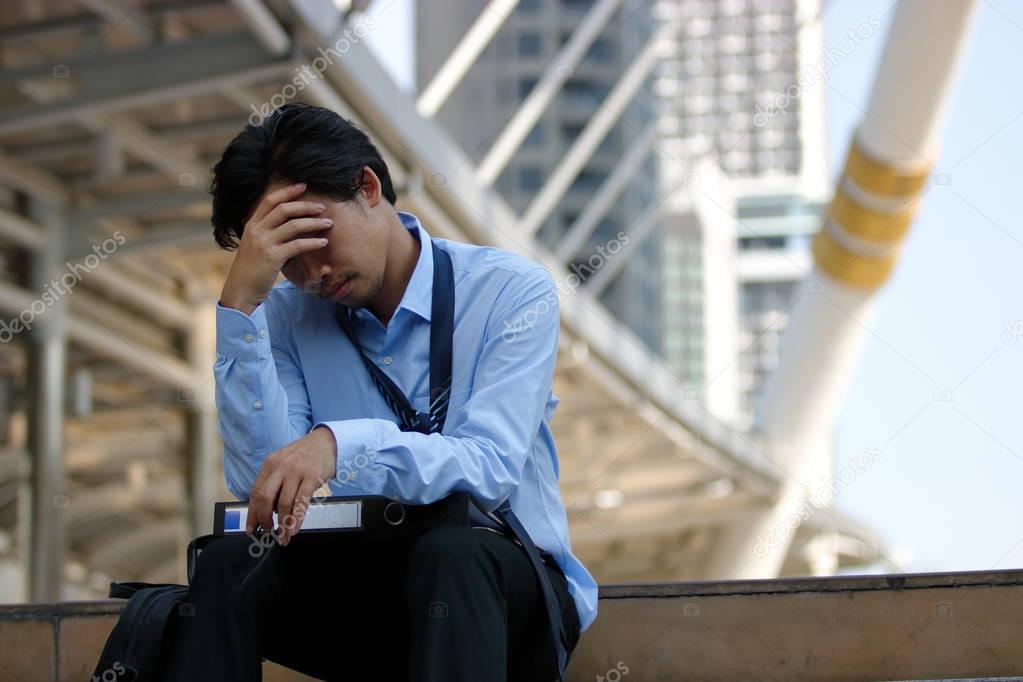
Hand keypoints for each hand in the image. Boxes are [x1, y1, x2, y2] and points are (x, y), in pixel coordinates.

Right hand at [220, 182, 332, 315]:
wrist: (241, 290)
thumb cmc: (252, 269)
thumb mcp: (255, 246)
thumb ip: (268, 233)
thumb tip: (290, 224)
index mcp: (252, 225)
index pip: (270, 201)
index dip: (287, 191)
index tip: (303, 186)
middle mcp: (256, 231)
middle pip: (284, 209)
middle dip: (305, 206)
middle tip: (322, 207)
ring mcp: (264, 243)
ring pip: (293, 225)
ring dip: (313, 223)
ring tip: (328, 223)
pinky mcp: (273, 257)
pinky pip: (297, 245)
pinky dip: (312, 242)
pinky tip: (323, 242)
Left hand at [246, 426, 337, 544]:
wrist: (327, 440)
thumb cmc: (305, 454)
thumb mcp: (284, 462)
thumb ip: (275, 482)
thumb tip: (269, 509)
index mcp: (270, 465)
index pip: (255, 493)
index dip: (252, 514)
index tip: (252, 529)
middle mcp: (280, 467)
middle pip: (265, 498)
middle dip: (264, 519)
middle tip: (269, 531)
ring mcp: (296, 472)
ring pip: (284, 503)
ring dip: (283, 523)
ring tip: (284, 535)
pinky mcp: (312, 477)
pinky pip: (301, 502)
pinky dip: (297, 518)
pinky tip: (295, 528)